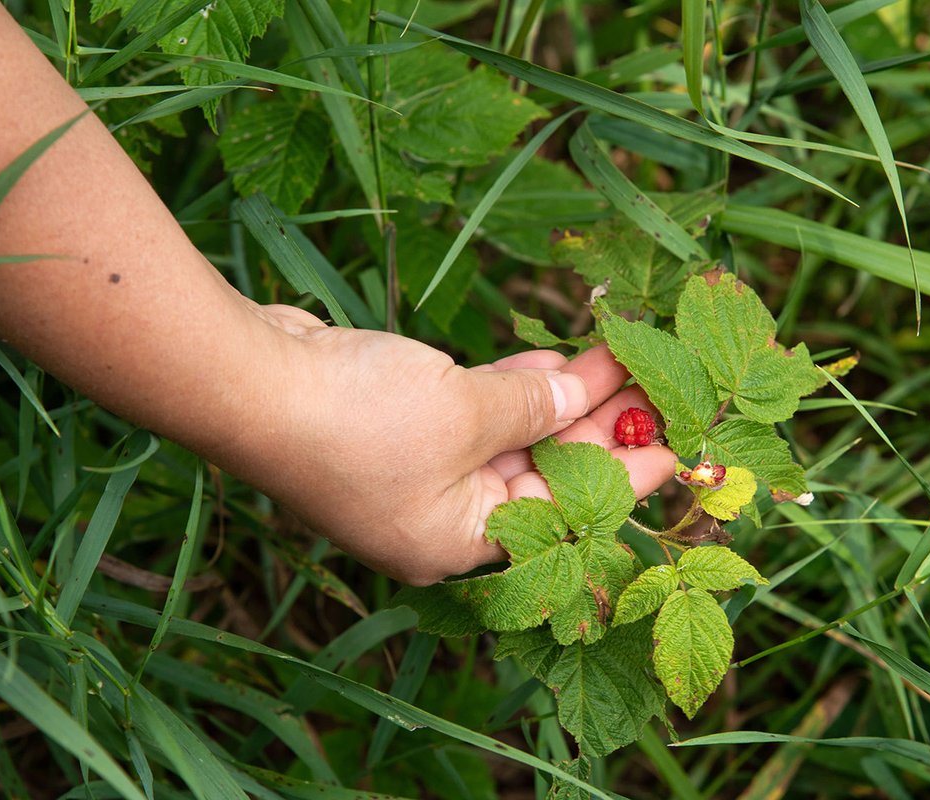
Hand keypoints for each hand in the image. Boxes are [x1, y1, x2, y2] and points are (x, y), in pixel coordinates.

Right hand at [249, 304, 677, 584]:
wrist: (249, 381)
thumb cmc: (358, 420)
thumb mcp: (465, 414)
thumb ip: (534, 408)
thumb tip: (582, 395)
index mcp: (458, 541)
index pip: (568, 513)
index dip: (629, 474)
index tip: (680, 446)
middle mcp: (441, 515)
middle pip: (545, 472)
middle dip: (601, 426)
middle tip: (660, 385)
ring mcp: (417, 469)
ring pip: (513, 435)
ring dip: (563, 398)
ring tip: (624, 359)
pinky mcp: (399, 423)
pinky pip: (476, 410)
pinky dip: (514, 387)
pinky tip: (561, 359)